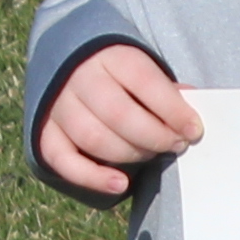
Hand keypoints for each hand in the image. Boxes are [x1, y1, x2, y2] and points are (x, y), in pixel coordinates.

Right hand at [35, 43, 201, 198]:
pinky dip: (93, 177)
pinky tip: (120, 183)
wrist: (73, 65)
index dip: (172, 109)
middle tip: (175, 145)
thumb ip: (164, 89)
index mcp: (110, 56)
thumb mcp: (142, 68)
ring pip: (94, 138)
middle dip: (154, 136)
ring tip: (152, 154)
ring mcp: (58, 105)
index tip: (193, 129)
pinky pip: (64, 161)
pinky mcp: (46, 132)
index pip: (143, 81)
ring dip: (131, 154)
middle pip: (118, 114)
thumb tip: (191, 109)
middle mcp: (79, 78)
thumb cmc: (120, 74)